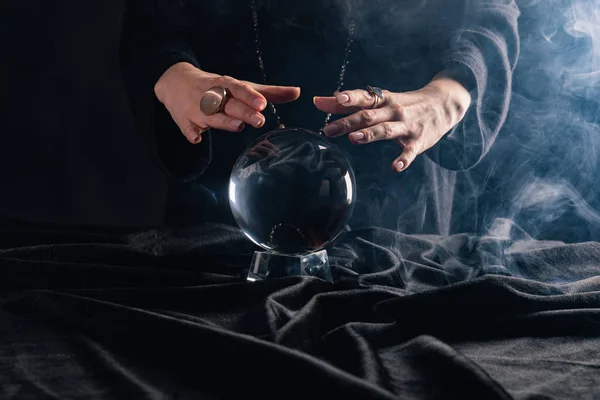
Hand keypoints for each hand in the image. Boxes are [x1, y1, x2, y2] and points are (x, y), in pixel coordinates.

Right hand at [154, 62, 300, 143]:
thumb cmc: (216, 87)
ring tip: (238, 126)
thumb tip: (297, 92)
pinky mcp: (185, 120)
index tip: (263, 104)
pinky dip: (191, 133)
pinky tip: (196, 139)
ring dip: (223, 121)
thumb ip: (268, 92)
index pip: (240, 89)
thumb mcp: (241, 86)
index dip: (251, 96)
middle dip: (244, 111)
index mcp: (227, 86)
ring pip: (212, 116)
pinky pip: (187, 128)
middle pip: (230, 105)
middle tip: (260, 120)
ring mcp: (198, 109)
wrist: (175, 81)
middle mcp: (213, 96)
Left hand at [313, 73, 471, 171]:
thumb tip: (317, 101)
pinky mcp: (417, 142)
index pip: (365, 98)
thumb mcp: (378, 100)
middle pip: (369, 116)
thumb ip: (347, 103)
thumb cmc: (403, 103)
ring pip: (386, 130)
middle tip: (328, 130)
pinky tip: (396, 167)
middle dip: (348, 123)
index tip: (339, 99)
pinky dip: (403, 159)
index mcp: (382, 100)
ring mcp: (406, 127)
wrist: (443, 104)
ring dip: (370, 134)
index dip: (351, 98)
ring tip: (354, 138)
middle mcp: (393, 111)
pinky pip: (410, 152)